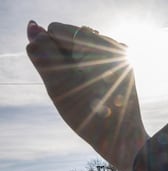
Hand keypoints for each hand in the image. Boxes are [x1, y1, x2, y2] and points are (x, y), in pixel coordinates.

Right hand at [26, 21, 148, 170]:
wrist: (123, 139)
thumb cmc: (89, 115)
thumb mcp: (57, 85)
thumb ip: (43, 54)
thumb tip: (35, 27)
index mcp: (98, 43)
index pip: (57, 30)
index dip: (52, 54)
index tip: (67, 78)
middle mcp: (113, 45)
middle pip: (70, 40)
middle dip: (65, 61)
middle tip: (80, 89)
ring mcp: (120, 56)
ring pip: (81, 52)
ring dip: (76, 69)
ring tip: (89, 93)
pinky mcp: (123, 68)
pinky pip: (95, 63)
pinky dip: (88, 75)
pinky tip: (97, 93)